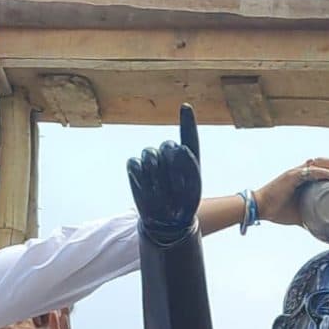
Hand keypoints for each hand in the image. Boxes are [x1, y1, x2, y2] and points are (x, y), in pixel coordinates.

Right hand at [127, 105, 203, 245]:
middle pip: (167, 146)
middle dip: (171, 166)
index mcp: (188, 157)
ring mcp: (151, 159)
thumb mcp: (193, 187)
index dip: (187, 121)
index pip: (188, 136)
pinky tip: (147, 188)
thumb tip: (179, 147)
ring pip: (150, 154)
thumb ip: (190, 165)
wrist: (167, 221)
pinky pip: (135, 163)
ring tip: (162, 191)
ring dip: (156, 174)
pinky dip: (141, 177)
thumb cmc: (184, 204)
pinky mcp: (135, 167)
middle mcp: (170, 154)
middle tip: (176, 187)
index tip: (186, 107)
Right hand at [253, 158, 328, 230]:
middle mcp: (300, 172)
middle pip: (323, 163)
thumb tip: (322, 230)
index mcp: (301, 179)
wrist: (260, 208)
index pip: (321, 169)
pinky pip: (312, 172)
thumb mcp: (299, 216)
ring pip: (320, 163)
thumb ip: (310, 219)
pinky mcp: (292, 175)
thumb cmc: (277, 210)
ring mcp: (296, 172)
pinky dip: (326, 173)